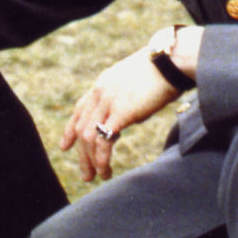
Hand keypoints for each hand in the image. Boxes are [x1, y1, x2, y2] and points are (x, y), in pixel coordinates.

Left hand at [60, 27, 201, 181]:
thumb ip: (128, 99)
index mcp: (103, 84)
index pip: (80, 109)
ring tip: (97, 177)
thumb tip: (132, 115)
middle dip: (81, 154)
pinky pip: (103, 140)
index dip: (71, 130)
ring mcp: (108, 101)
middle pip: (81, 127)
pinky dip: (101, 158)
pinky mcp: (121, 112)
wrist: (172, 60)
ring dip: (90, 160)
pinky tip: (105, 170)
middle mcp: (100, 92)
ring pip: (88, 137)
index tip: (65, 146)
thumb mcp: (137, 83)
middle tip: (86, 175)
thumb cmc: (164, 70)